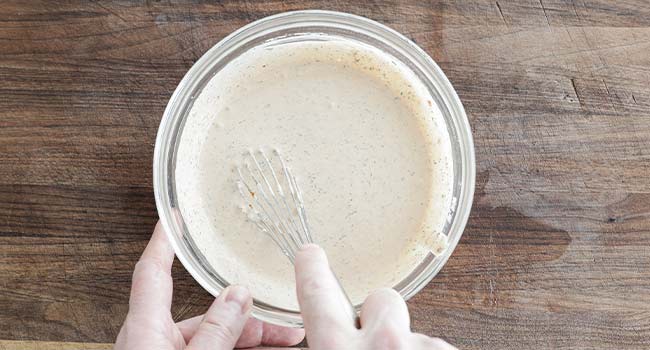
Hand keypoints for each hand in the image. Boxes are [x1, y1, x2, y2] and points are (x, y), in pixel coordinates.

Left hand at [115, 222, 303, 348]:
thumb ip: (216, 332)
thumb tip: (237, 295)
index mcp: (146, 331)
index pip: (153, 273)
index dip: (163, 240)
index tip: (173, 216)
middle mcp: (155, 342)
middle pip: (207, 315)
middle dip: (250, 319)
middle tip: (287, 327)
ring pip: (218, 340)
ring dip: (254, 341)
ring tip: (290, 343)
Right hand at [294, 244, 455, 348]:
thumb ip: (328, 348)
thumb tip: (328, 338)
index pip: (317, 297)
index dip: (313, 272)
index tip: (311, 254)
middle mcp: (384, 344)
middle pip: (382, 300)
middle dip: (382, 315)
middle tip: (380, 345)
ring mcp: (425, 347)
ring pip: (417, 334)